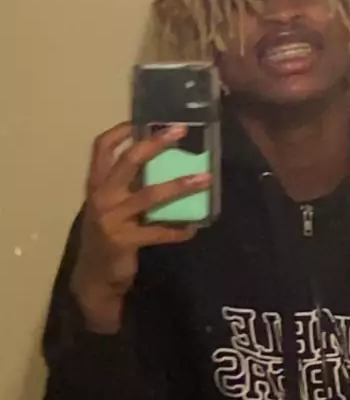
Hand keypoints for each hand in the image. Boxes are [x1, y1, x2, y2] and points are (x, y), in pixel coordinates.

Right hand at [70, 122, 210, 332]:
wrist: (95, 278)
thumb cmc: (106, 237)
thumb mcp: (110, 208)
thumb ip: (126, 188)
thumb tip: (162, 164)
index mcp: (96, 185)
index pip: (101, 148)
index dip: (120, 132)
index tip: (141, 121)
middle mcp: (101, 197)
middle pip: (129, 162)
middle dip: (155, 144)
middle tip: (180, 131)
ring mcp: (112, 219)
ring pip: (150, 195)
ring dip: (180, 185)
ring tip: (205, 179)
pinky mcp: (125, 240)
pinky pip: (158, 232)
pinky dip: (178, 230)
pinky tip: (193, 228)